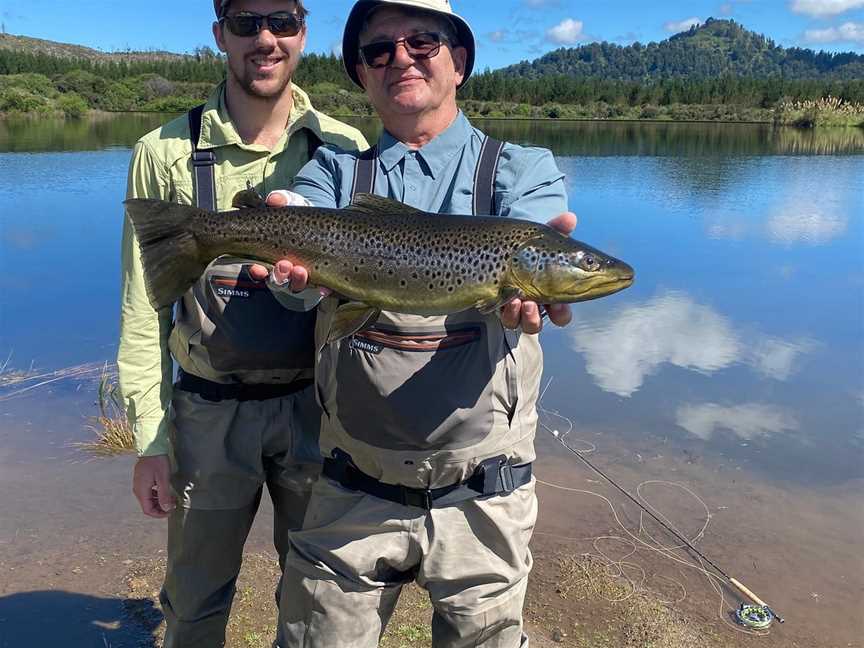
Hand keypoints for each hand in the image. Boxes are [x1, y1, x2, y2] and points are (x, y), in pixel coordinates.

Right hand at [132, 455, 174, 517]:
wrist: (151, 448)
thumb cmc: (157, 461)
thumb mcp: (163, 479)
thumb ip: (164, 495)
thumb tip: (166, 509)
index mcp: (141, 491)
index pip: (148, 510)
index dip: (159, 514)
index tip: (170, 511)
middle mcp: (138, 490)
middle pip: (148, 506)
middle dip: (161, 508)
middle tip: (173, 504)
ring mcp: (139, 485)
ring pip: (148, 500)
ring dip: (159, 502)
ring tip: (171, 498)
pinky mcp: (142, 481)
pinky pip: (148, 493)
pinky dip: (156, 495)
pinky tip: (165, 492)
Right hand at [248, 191, 326, 293]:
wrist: (325, 225)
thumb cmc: (301, 217)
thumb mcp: (292, 205)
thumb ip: (282, 200)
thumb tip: (274, 199)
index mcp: (270, 255)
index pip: (259, 269)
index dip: (257, 271)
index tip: (257, 268)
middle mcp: (284, 271)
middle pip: (277, 281)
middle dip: (279, 275)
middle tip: (284, 265)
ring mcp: (302, 277)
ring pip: (296, 286)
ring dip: (297, 280)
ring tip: (301, 271)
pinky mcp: (320, 281)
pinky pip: (320, 289)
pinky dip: (321, 290)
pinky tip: (324, 289)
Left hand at [500, 211, 576, 332]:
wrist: (495, 244)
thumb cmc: (526, 246)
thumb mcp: (540, 237)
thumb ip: (557, 229)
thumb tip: (570, 218)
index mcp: (549, 293)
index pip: (560, 312)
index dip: (561, 313)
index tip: (558, 306)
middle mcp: (532, 304)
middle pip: (539, 323)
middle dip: (537, 318)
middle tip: (534, 305)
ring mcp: (513, 307)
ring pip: (520, 323)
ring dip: (522, 316)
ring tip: (519, 300)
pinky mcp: (497, 306)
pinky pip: (504, 317)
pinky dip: (507, 311)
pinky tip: (506, 298)